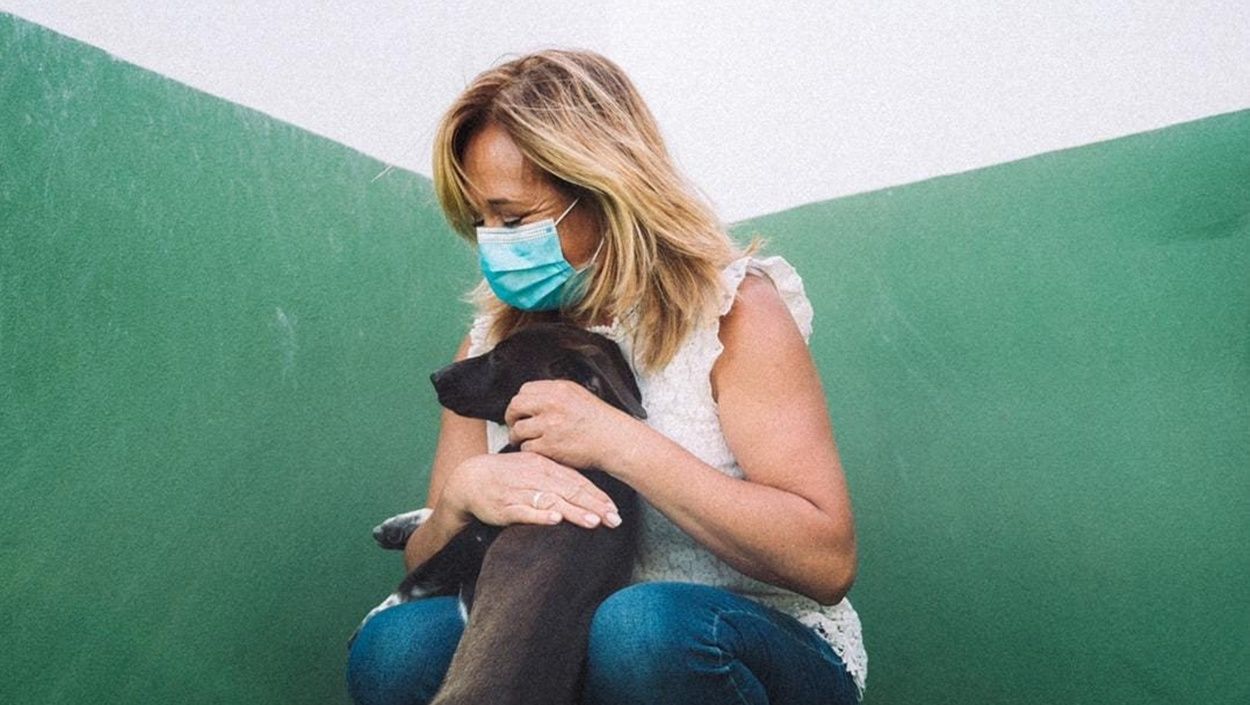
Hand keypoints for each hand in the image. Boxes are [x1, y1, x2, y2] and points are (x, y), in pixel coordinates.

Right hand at [441, 452, 621, 529]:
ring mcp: (520, 491)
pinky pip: (524, 511)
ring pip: (551, 501)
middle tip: (614, 519)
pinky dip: (540, 515)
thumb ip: (558, 477)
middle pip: (569, 491)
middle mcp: (535, 477)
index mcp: (545, 466)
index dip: (597, 496)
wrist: (470, 478)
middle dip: (594, 506)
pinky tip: (555, 519)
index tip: (614, 509)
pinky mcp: (505, 507)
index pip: (576, 481)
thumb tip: (585, 489)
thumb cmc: (507, 475)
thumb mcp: (534, 468)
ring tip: (593, 521)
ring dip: (573, 511)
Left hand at [505, 380, 633, 469]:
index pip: (525, 390)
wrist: (614, 441)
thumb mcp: (579, 395)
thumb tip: (534, 398)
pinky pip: (527, 447)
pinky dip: (530, 450)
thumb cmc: (600, 422)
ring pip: (518, 429)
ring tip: (526, 440)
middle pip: (515, 406)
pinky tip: (539, 449)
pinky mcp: (549, 446)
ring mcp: (550, 425)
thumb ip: (555, 394)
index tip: (521, 410)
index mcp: (559, 389)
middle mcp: (552, 404)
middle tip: (514, 424)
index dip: (520, 402)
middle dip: (511, 417)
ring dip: (518, 436)